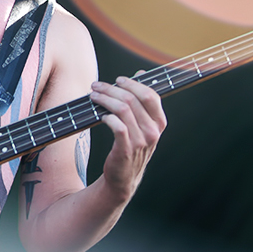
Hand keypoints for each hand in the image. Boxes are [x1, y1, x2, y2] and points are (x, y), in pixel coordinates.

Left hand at [89, 75, 166, 200]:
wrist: (123, 178)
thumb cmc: (130, 146)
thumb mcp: (141, 124)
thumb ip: (141, 100)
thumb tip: (140, 73)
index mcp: (159, 123)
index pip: (151, 95)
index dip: (133, 84)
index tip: (118, 79)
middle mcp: (153, 131)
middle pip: (133, 99)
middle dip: (112, 88)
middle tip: (97, 85)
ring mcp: (141, 141)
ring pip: (122, 110)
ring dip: (105, 99)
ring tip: (93, 96)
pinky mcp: (126, 149)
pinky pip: (117, 126)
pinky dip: (107, 117)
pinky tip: (100, 115)